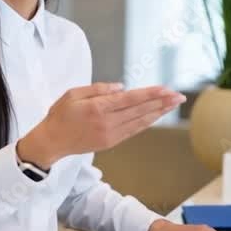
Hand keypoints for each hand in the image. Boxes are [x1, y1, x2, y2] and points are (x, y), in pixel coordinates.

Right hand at [17, 83, 185, 168]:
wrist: (51, 142)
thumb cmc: (60, 115)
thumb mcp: (73, 94)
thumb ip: (98, 89)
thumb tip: (121, 88)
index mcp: (97, 108)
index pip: (130, 99)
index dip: (150, 94)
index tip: (166, 89)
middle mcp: (107, 123)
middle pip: (140, 111)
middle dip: (161, 102)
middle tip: (179, 96)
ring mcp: (110, 135)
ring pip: (140, 122)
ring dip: (159, 113)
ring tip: (173, 104)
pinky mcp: (111, 142)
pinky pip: (133, 130)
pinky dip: (147, 122)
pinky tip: (156, 116)